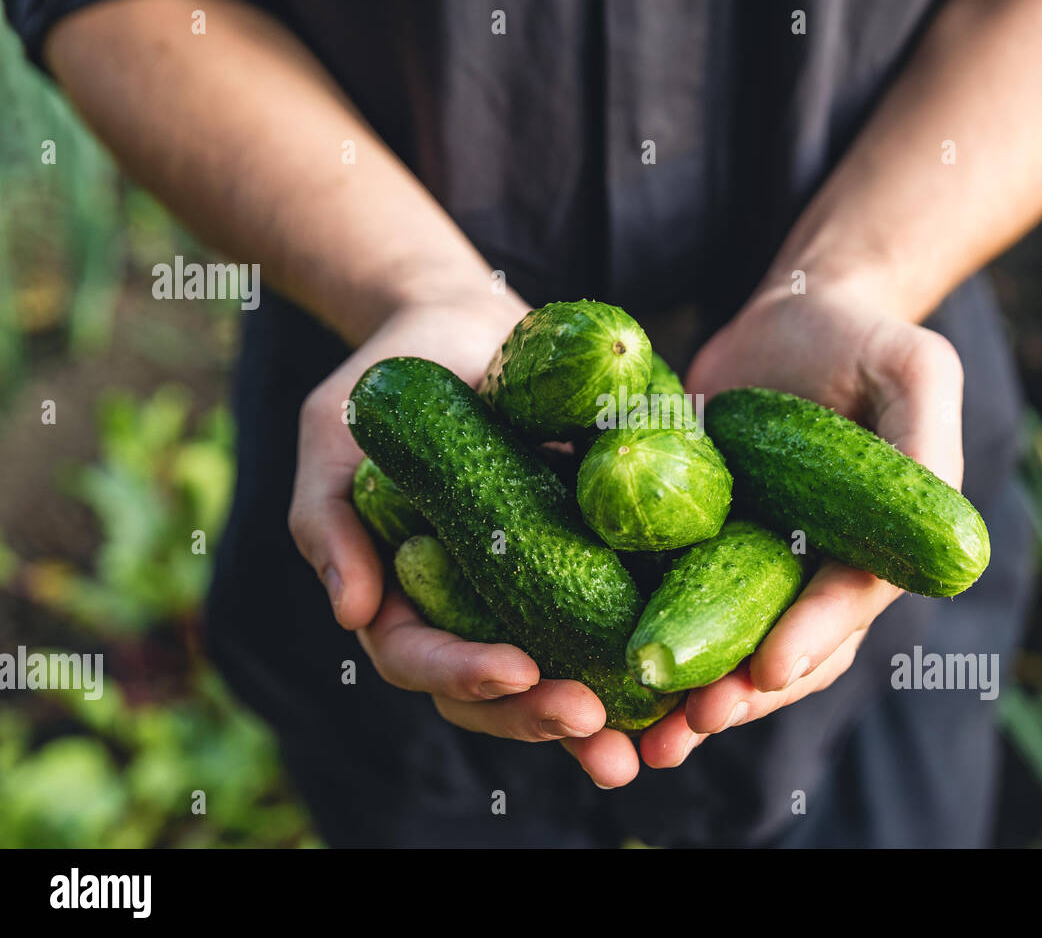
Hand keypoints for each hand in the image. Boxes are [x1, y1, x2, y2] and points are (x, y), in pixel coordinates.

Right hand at [288, 296, 643, 784]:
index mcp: (404, 595)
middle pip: (498, 690)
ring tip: (650, 740)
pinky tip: (689, 679)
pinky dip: (648, 651)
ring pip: (562, 673)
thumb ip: (329, 518)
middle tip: (593, 724)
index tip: (519, 670)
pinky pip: (618, 617)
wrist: (468, 326)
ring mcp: (532, 589)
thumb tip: (351, 614)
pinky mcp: (589, 560)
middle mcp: (470, 608)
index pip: (421, 658)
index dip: (465, 674)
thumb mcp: (336, 436)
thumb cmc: (392, 379)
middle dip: (541, 716)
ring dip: (603, 716)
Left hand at [629, 285, 965, 769]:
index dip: (813, 638)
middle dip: (744, 692)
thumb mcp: (912, 367)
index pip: (849, 602)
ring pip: (728, 645)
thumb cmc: (860, 339)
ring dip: (694, 691)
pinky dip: (651, 641)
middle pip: (787, 649)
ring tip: (650, 732)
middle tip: (693, 722)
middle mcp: (816, 573)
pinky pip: (675, 604)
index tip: (767, 670)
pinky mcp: (699, 547)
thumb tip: (947, 528)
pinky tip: (605, 675)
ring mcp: (755, 566)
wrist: (789, 322)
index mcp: (877, 548)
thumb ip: (927, 436)